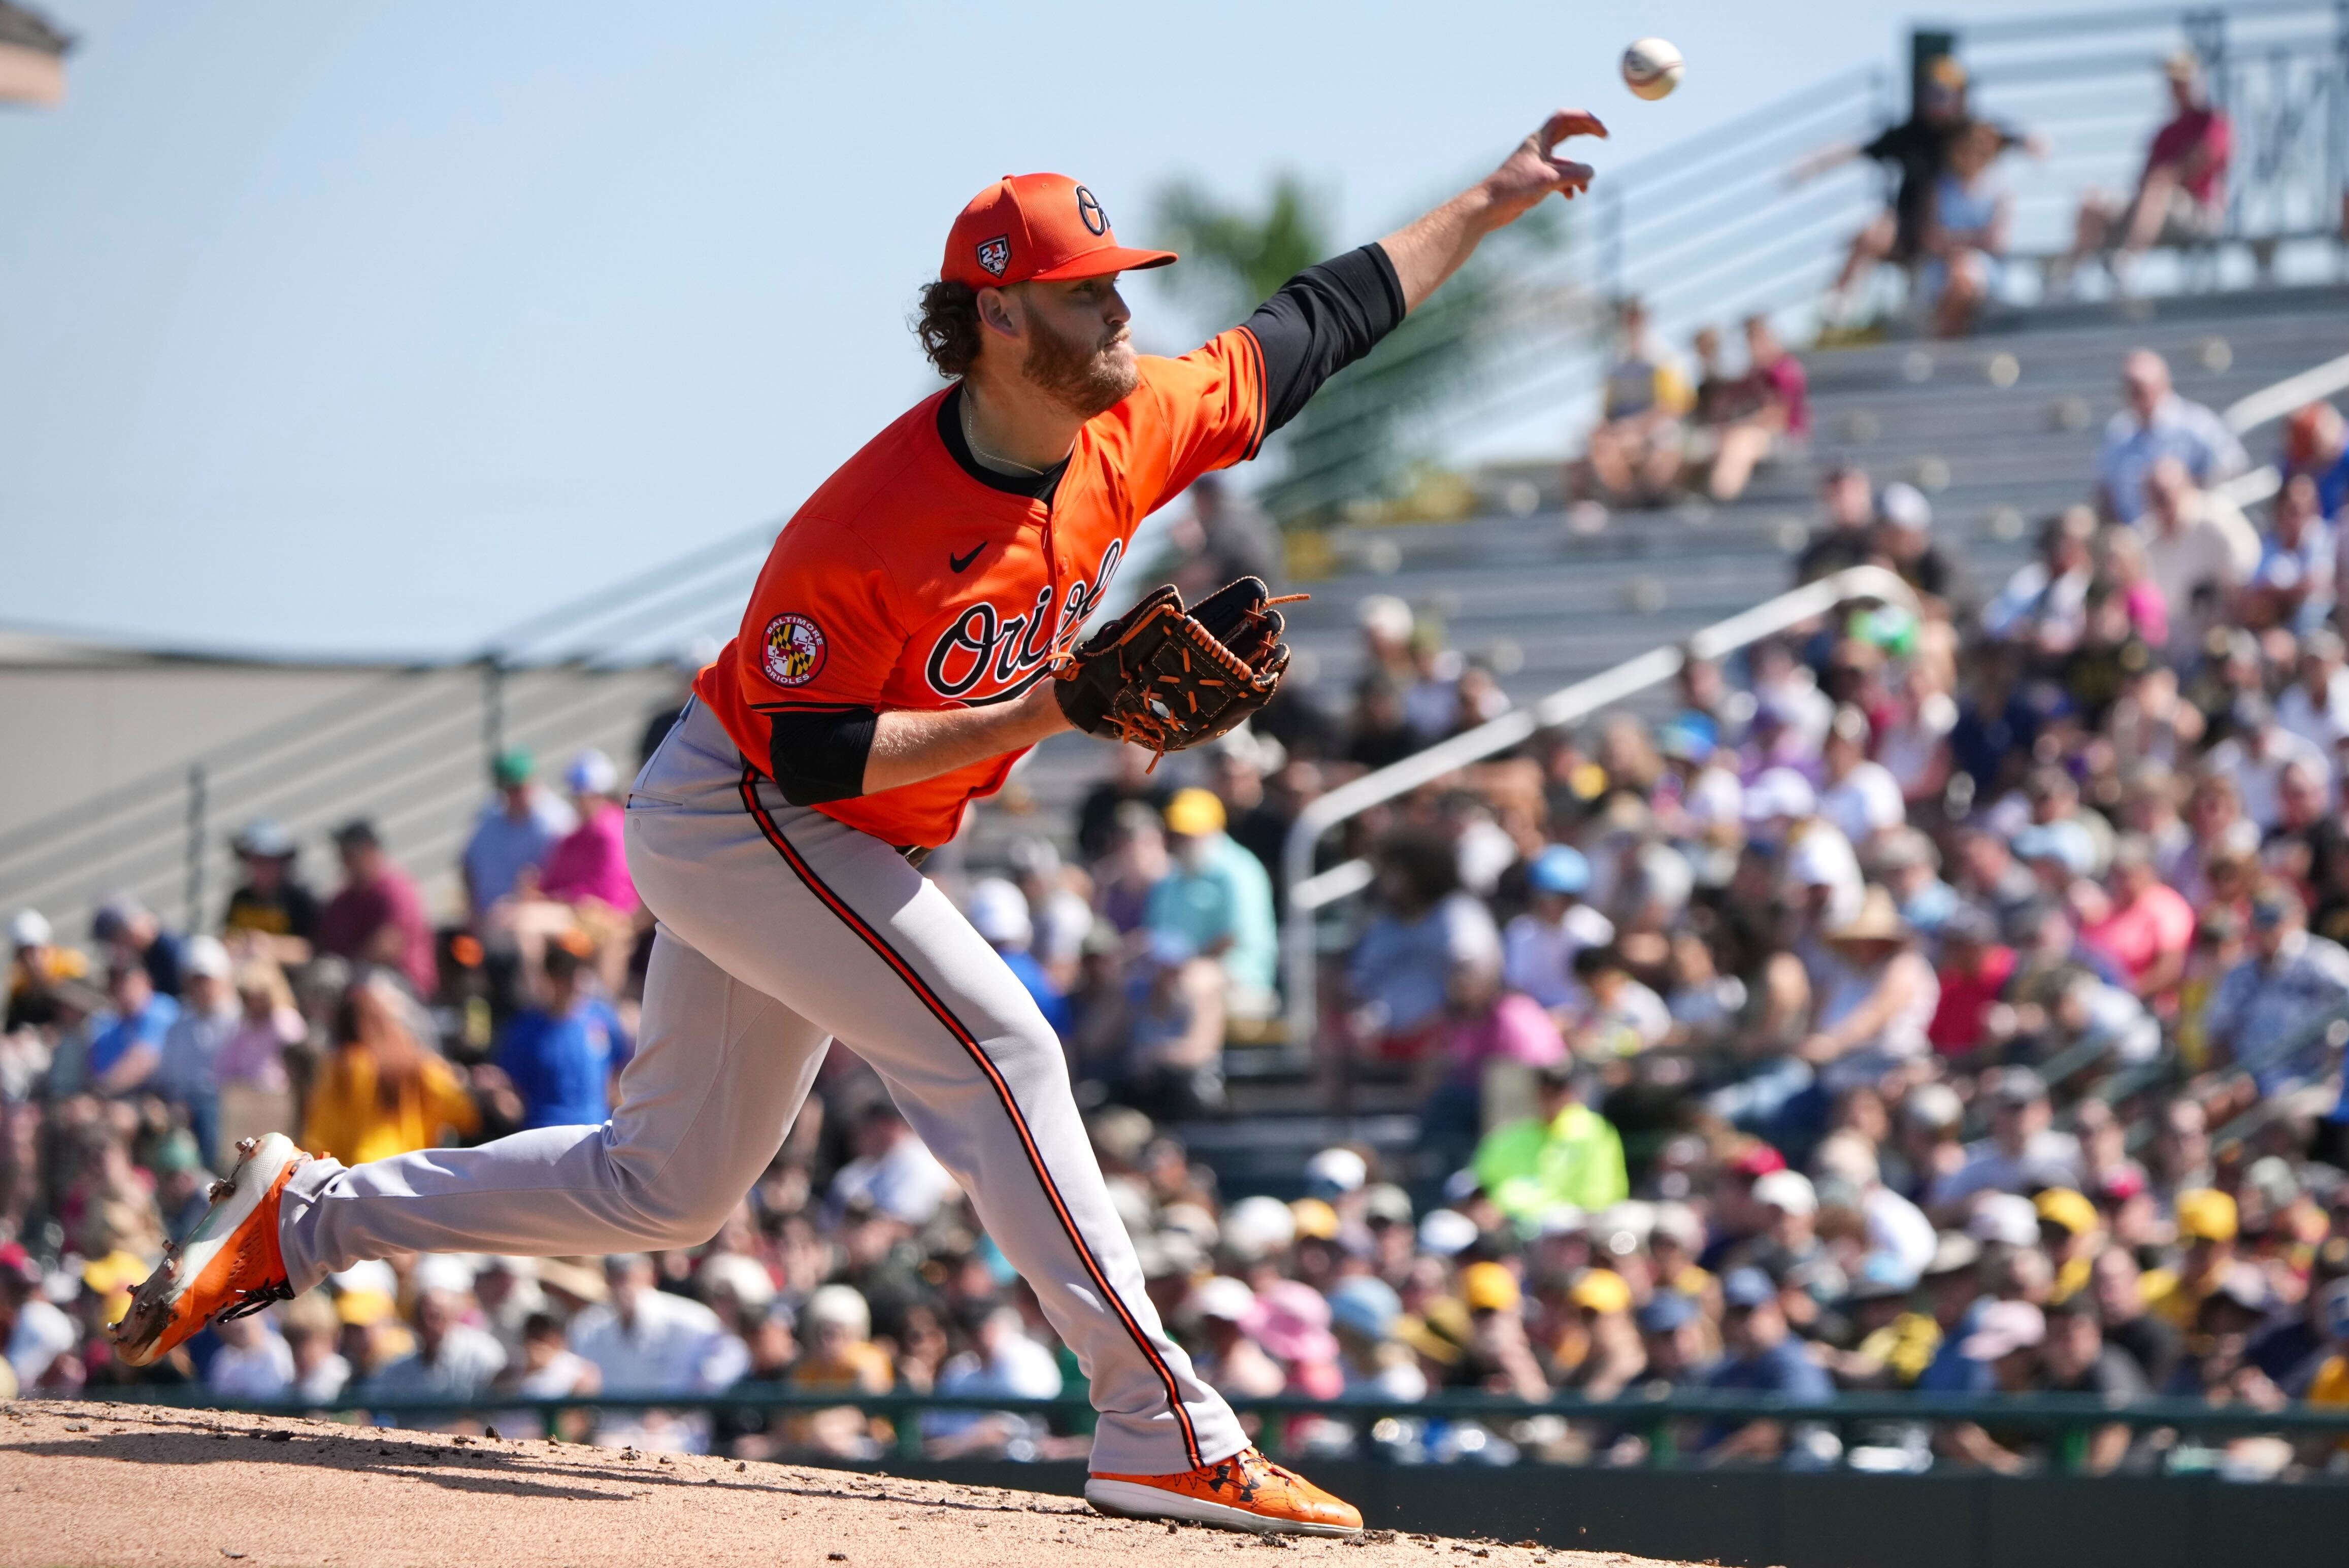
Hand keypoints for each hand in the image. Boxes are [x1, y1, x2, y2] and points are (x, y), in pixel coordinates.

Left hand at [1479, 109, 1605, 226]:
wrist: (1488, 207)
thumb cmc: (1513, 189)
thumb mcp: (1549, 180)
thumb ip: (1573, 174)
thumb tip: (1591, 173)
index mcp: (1539, 141)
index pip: (1565, 118)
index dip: (1585, 118)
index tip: (1601, 129)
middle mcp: (1538, 148)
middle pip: (1567, 131)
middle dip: (1587, 133)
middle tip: (1605, 136)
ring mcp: (1537, 164)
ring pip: (1565, 160)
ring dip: (1578, 170)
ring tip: (1585, 187)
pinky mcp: (1534, 180)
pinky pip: (1558, 177)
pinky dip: (1568, 184)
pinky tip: (1571, 196)